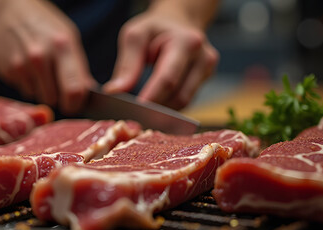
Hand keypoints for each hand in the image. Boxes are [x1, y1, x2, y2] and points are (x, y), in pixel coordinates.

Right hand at [0, 0, 95, 114]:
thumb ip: (78, 66)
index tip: (76, 105)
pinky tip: (27, 67)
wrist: (9, 10)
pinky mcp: (8, 70)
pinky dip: (28, 84)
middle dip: (58, 97)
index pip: (74, 89)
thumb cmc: (44, 24)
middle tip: (57, 85)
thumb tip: (88, 92)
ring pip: (38, 97)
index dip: (76, 104)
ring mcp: (22, 64)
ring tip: (40, 71)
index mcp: (62, 45)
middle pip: (54, 99)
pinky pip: (24, 90)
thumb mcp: (68, 37)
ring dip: (42, 91)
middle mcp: (41, 56)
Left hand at [103, 1, 218, 109]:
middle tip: (132, 115)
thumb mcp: (135, 36)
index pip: (168, 78)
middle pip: (178, 95)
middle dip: (155, 108)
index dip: (151, 97)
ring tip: (141, 111)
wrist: (178, 22)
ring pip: (184, 102)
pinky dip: (168, 106)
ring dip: (162, 111)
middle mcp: (203, 57)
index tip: (134, 111)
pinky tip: (154, 106)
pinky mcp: (206, 79)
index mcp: (186, 42)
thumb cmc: (154, 29)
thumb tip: (115, 91)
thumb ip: (127, 64)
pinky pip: (186, 100)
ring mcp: (207, 70)